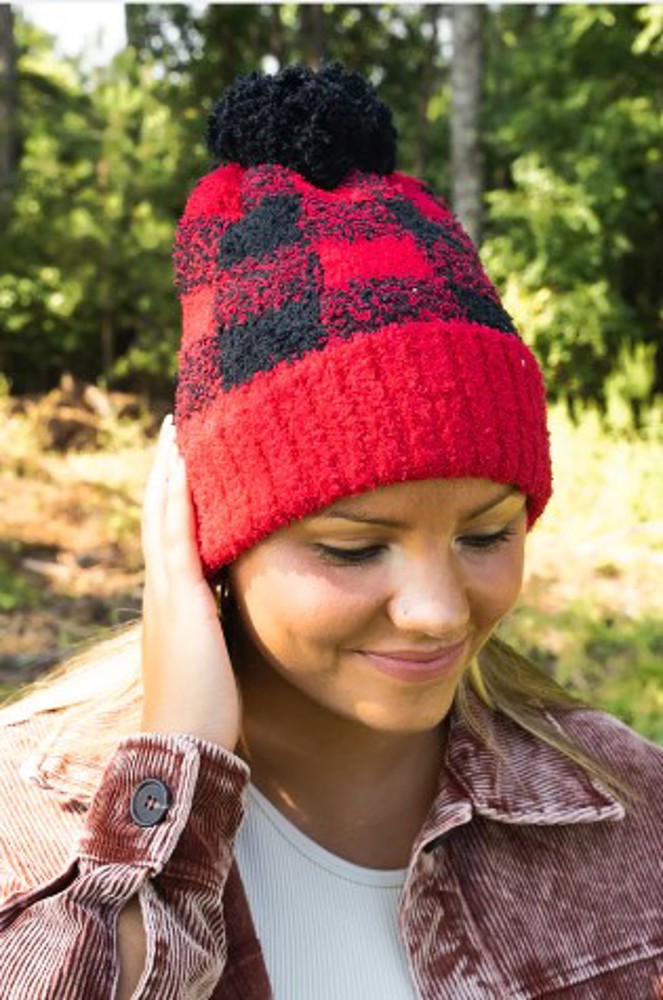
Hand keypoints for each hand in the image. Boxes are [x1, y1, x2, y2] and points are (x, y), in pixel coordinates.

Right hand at [140, 415, 240, 750]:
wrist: (185, 746)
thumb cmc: (207, 711)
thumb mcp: (218, 655)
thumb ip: (224, 625)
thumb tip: (245, 605)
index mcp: (173, 602)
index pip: (171, 534)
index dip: (176, 496)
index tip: (188, 459)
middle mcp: (163, 590)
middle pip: (161, 515)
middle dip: (169, 471)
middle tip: (178, 428)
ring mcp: (167, 593)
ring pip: (164, 516)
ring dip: (171, 471)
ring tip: (178, 430)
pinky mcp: (181, 600)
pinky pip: (177, 535)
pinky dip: (180, 497)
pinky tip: (188, 463)